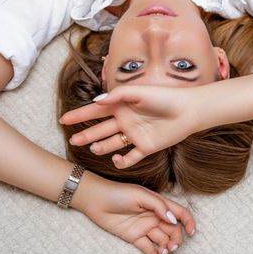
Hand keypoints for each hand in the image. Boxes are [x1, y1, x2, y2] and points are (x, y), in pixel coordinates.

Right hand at [60, 85, 201, 168]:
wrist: (188, 110)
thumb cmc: (164, 97)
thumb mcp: (139, 92)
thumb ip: (118, 95)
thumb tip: (97, 101)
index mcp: (122, 106)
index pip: (96, 111)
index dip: (80, 115)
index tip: (63, 119)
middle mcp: (126, 121)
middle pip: (101, 129)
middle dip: (86, 134)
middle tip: (73, 141)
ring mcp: (135, 135)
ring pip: (112, 143)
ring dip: (101, 146)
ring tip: (93, 149)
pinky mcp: (146, 147)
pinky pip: (130, 157)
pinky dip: (122, 161)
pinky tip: (116, 160)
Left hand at [81, 174, 195, 253]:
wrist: (96, 200)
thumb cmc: (119, 193)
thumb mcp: (141, 195)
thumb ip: (159, 206)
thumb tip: (174, 220)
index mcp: (159, 204)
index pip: (179, 213)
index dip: (188, 222)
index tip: (192, 232)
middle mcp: (154, 216)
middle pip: (173, 230)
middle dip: (176, 239)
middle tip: (172, 246)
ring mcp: (145, 227)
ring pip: (162, 240)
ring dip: (166, 247)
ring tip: (163, 251)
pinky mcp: (134, 237)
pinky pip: (148, 248)